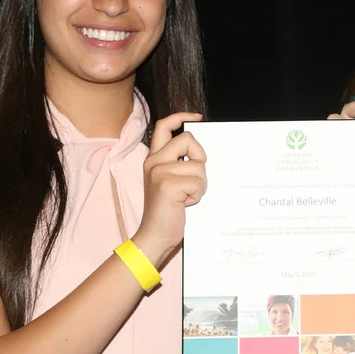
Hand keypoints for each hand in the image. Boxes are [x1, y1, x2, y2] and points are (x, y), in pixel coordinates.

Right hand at [133, 112, 204, 267]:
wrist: (154, 236)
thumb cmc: (168, 211)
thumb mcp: (170, 181)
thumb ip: (179, 164)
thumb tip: (200, 151)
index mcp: (154, 159)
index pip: (164, 126)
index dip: (181, 117)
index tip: (197, 118)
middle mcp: (154, 162)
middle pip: (188, 140)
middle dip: (200, 158)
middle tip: (194, 177)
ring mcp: (159, 172)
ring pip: (198, 165)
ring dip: (200, 184)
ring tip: (187, 197)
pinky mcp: (167, 185)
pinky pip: (197, 182)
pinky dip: (197, 195)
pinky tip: (185, 204)